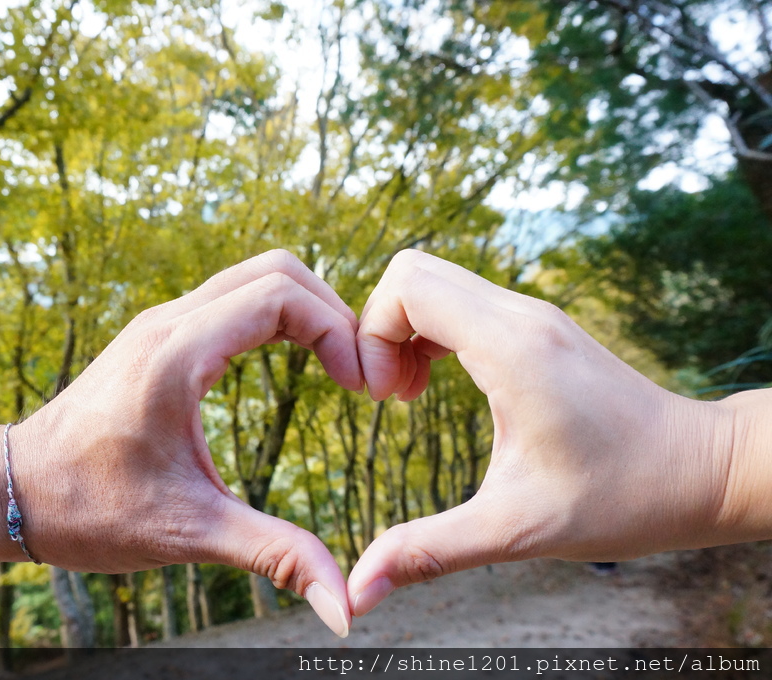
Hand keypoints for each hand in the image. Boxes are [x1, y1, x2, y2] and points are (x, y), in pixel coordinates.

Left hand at [11, 250, 361, 636]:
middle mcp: (168, 322)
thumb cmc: (87, 508)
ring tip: (338, 368)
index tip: (361, 387)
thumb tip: (342, 607)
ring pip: (254, 277)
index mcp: (177, 354)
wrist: (11, 489)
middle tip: (359, 372)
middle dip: (332, 311)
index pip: (281, 297)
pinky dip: (276, 317)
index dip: (338, 332)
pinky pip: (232, 299)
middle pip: (276, 270)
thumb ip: (273, 556)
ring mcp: (161, 323)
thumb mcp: (187, 532)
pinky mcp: (158, 337)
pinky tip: (294, 363)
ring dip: (306, 311)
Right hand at [347, 249, 739, 616]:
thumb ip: (430, 551)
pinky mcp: (539, 329)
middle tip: (387, 396)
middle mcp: (522, 316)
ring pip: (436, 284)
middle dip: (379, 329)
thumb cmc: (624, 497)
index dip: (371, 333)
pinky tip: (436, 386)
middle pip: (413, 273)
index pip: (409, 286)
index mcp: (511, 348)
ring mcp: (533, 317)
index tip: (379, 398)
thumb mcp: (516, 529)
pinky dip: (431, 334)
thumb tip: (360, 591)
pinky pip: (462, 303)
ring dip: (404, 333)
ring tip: (407, 396)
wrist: (705, 471)